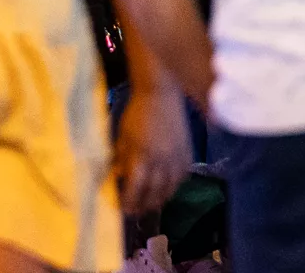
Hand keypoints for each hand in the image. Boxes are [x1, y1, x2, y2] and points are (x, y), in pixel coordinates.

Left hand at [113, 84, 191, 216]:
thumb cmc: (137, 113)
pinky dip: (172, 187)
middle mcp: (162, 162)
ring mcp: (177, 160)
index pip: (135, 189)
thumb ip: (121, 160)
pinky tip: (165, 189)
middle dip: (143, 206)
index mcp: (142, 156)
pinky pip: (181, 179)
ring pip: (170, 190)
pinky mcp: (188, 155)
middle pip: (154, 194)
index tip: (123, 208)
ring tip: (149, 204)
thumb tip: (116, 178)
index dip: (129, 201)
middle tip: (135, 211)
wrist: (161, 93)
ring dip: (159, 200)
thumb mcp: (122, 136)